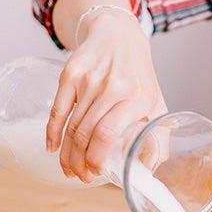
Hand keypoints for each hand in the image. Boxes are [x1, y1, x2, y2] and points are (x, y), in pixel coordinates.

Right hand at [45, 9, 167, 181]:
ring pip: (72, 126)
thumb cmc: (138, 74)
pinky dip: (52, 132)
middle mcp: (112, 87)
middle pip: (86, 134)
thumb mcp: (156, 102)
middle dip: (80, 162)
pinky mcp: (71, 74)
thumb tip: (150, 170)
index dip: (96, 158)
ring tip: (69, 168)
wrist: (119, 35)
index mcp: (137, 97)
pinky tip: (52, 147)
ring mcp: (89, 80)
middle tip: (81, 176)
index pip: (107, 134)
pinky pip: (58, 110)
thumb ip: (159, 137)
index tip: (94, 172)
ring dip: (67, 153)